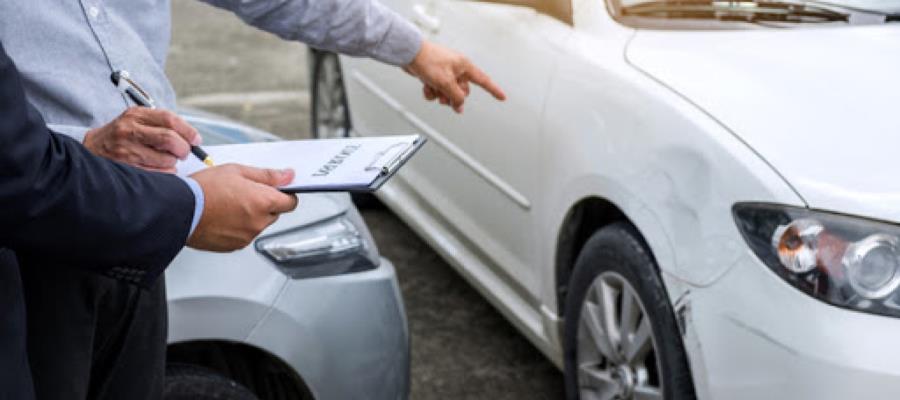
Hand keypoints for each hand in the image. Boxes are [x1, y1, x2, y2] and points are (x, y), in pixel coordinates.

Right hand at [83, 107, 200, 172]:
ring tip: (166, 159)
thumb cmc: (123, 135)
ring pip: (166, 159)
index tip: (196, 140)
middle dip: (184, 148)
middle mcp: (129, 130)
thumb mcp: (138, 121)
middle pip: (169, 139)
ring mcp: (126, 150)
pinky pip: (158, 173)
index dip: (188, 130)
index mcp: (136, 115)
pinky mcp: (126, 168)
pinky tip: (158, 167)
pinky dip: (165, 172)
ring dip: (173, 162)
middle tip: (184, 152)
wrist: (91, 149)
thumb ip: (162, 125)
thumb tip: (193, 138)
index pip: (169, 119)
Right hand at [186, 164, 298, 251]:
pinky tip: (223, 217)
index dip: (285, 194)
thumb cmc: (203, 190)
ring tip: (228, 204)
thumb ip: (267, 175)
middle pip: (274, 214)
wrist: (179, 210)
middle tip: (244, 193)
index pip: (290, 202)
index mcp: (263, 202)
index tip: (277, 190)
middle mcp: (258, 222)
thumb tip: (287, 176)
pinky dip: (238, 227)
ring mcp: (247, 236)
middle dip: (265, 204)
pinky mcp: (234, 246)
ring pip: (258, 225)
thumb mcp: (237, 171)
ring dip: (250, 216)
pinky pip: (244, 235)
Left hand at [404, 40, 505, 113]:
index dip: (494, 90)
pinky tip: (426, 86)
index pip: (483, 80)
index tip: (502, 97)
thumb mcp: (445, 82)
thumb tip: (460, 106)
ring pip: (448, 92)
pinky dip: (431, 91)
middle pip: (463, 91)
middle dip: (453, 97)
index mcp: (464, 66)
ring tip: (433, 89)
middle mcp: (456, 69)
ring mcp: (445, 72)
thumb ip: (456, 97)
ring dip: (440, 95)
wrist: (409, 53)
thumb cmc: (428, 61)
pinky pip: (437, 90)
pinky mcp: (434, 75)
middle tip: (445, 99)